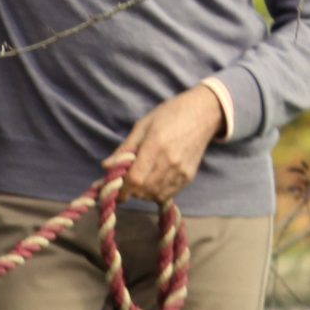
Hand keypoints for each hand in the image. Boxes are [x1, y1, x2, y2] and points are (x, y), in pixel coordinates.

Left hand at [107, 86, 226, 203]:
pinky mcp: (189, 176)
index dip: (122, 189)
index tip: (115, 190)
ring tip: (140, 180)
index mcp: (155, 146)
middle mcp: (170, 161)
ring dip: (143, 193)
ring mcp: (181, 171)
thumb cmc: (169, 114)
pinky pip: (169, 193)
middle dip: (131, 190)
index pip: (135, 179)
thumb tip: (106, 166)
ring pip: (155, 195)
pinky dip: (157, 193)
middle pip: (144, 190)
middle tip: (127, 181)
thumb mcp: (142, 126)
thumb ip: (124, 149)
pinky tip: (153, 182)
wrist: (203, 113)